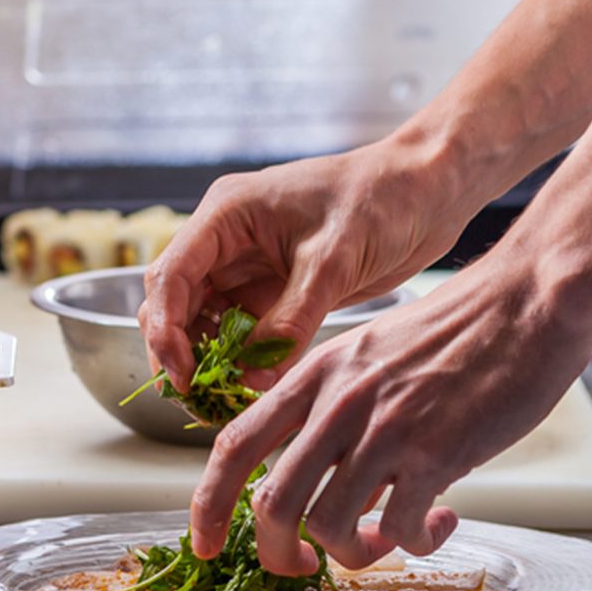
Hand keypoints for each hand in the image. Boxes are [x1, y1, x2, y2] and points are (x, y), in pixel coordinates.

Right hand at [140, 137, 475, 395]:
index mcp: (228, 213)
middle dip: (177, 348)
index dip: (165, 328)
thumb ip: (290, 320)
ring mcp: (248, 264)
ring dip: (206, 357)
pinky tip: (249, 385)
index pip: (172, 273)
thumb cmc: (380, 200)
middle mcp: (227, 238)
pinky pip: (239, 329)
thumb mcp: (332, 262)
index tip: (180, 375)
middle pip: (175, 299)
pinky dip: (238, 359)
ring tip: (220, 400)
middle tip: (196, 397)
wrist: (426, 191)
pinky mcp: (273, 288)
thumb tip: (253, 378)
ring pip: (202, 319)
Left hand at [189, 261, 591, 573]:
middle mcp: (337, 402)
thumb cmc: (453, 328)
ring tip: (390, 536)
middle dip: (279, 553)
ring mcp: (383, 429)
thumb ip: (336, 404)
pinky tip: (439, 520)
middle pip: (272, 503)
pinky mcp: (435, 454)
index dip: (208, 501)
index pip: (235, 442)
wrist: (522, 302)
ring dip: (357, 552)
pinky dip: (415, 543)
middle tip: (307, 567)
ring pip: (331, 526)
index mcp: (315, 373)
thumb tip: (322, 471)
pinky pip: (402, 530)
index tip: (204, 541)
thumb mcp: (370, 352)